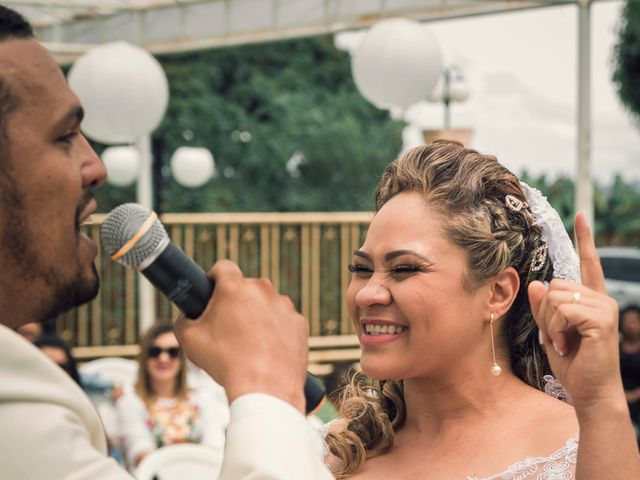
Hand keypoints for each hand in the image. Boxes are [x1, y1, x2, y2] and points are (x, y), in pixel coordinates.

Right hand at [174, 260, 308, 411]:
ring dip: (258, 315)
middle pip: (246, 287)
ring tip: (249, 343)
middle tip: (228, 326)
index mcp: (235, 287)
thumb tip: (187, 317)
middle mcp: (263, 290)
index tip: (212, 291)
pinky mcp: (299, 322)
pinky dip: (276, 330)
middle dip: (236, 301)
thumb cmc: (225, 362)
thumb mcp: (189, 340)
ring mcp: (284, 305)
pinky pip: (283, 320)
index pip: (222, 267)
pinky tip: (267, 350)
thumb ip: (183, 321)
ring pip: (266, 303)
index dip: (214, 278)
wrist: (266, 388)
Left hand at [528, 213, 622, 411]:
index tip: (580, 214)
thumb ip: (544, 307)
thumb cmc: (572, 362)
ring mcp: (604, 307)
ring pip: (555, 297)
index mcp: (590, 298)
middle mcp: (600, 298)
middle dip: (544, 313)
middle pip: (553, 285)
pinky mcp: (601, 318)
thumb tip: (537, 283)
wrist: (589, 392)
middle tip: (556, 336)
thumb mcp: (551, 330)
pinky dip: (557, 330)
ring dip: (550, 324)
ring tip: (564, 342)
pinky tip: (568, 345)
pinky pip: (562, 311)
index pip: (586, 263)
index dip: (584, 238)